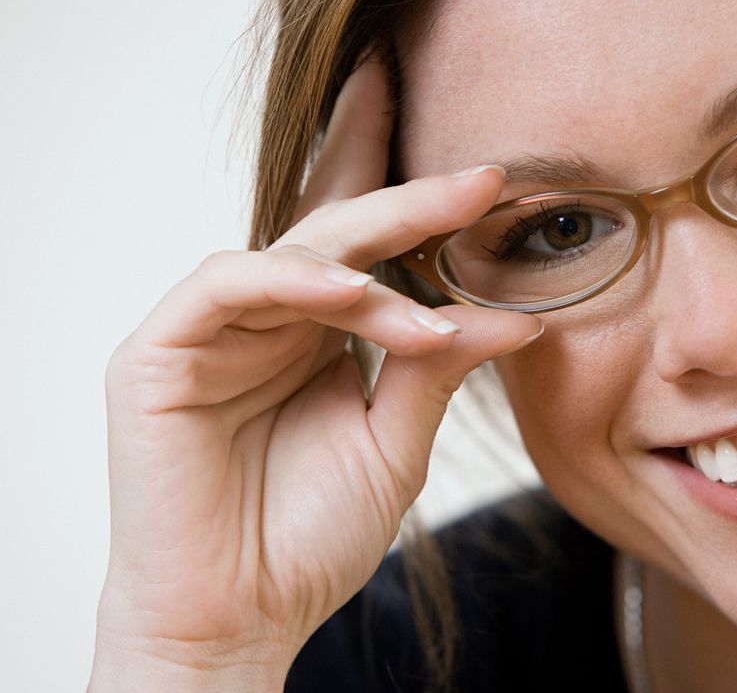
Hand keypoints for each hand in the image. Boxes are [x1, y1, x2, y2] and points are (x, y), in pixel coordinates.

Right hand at [90, 60, 539, 689]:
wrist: (241, 619)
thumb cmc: (312, 536)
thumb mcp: (396, 441)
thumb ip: (438, 369)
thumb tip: (515, 316)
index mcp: (319, 332)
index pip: (365, 245)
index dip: (414, 200)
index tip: (489, 177)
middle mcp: (268, 318)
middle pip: (339, 231)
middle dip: (410, 203)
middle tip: (480, 182)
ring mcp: (213, 329)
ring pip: (294, 253)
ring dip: (371, 269)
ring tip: (428, 315)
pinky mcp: (159, 352)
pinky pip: (227, 284)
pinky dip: (290, 280)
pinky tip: (350, 294)